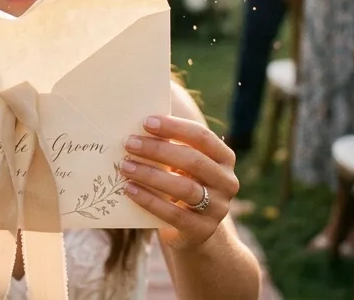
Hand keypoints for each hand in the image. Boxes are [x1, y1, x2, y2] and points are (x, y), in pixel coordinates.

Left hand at [121, 115, 238, 248]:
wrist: (193, 231)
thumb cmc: (183, 185)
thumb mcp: (183, 166)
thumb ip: (171, 147)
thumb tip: (137, 128)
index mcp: (224, 159)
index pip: (202, 137)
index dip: (175, 127)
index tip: (146, 122)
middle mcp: (227, 182)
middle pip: (193, 161)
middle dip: (158, 150)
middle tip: (129, 143)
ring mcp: (218, 208)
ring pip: (184, 187)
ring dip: (151, 174)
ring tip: (125, 166)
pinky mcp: (202, 230)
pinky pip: (173, 214)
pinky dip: (149, 200)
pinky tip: (129, 189)